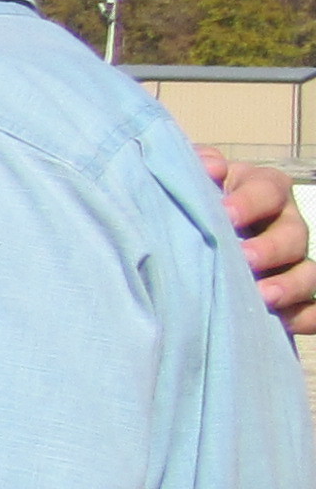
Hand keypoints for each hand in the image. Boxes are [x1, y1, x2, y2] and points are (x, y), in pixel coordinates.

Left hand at [198, 147, 315, 334]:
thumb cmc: (191, 203)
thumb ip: (197, 166)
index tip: (225, 215)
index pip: (269, 189)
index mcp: (263, 189)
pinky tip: (282, 322)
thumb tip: (211, 167)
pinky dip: (304, 316)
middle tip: (244, 259)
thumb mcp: (191, 180)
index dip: (251, 201)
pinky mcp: (294, 297)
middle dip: (271, 248)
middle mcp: (285, 224)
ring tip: (263, 296)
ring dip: (290, 285)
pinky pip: (314, 309)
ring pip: (309, 273)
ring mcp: (293, 262)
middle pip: (294, 234)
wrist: (184, 238)